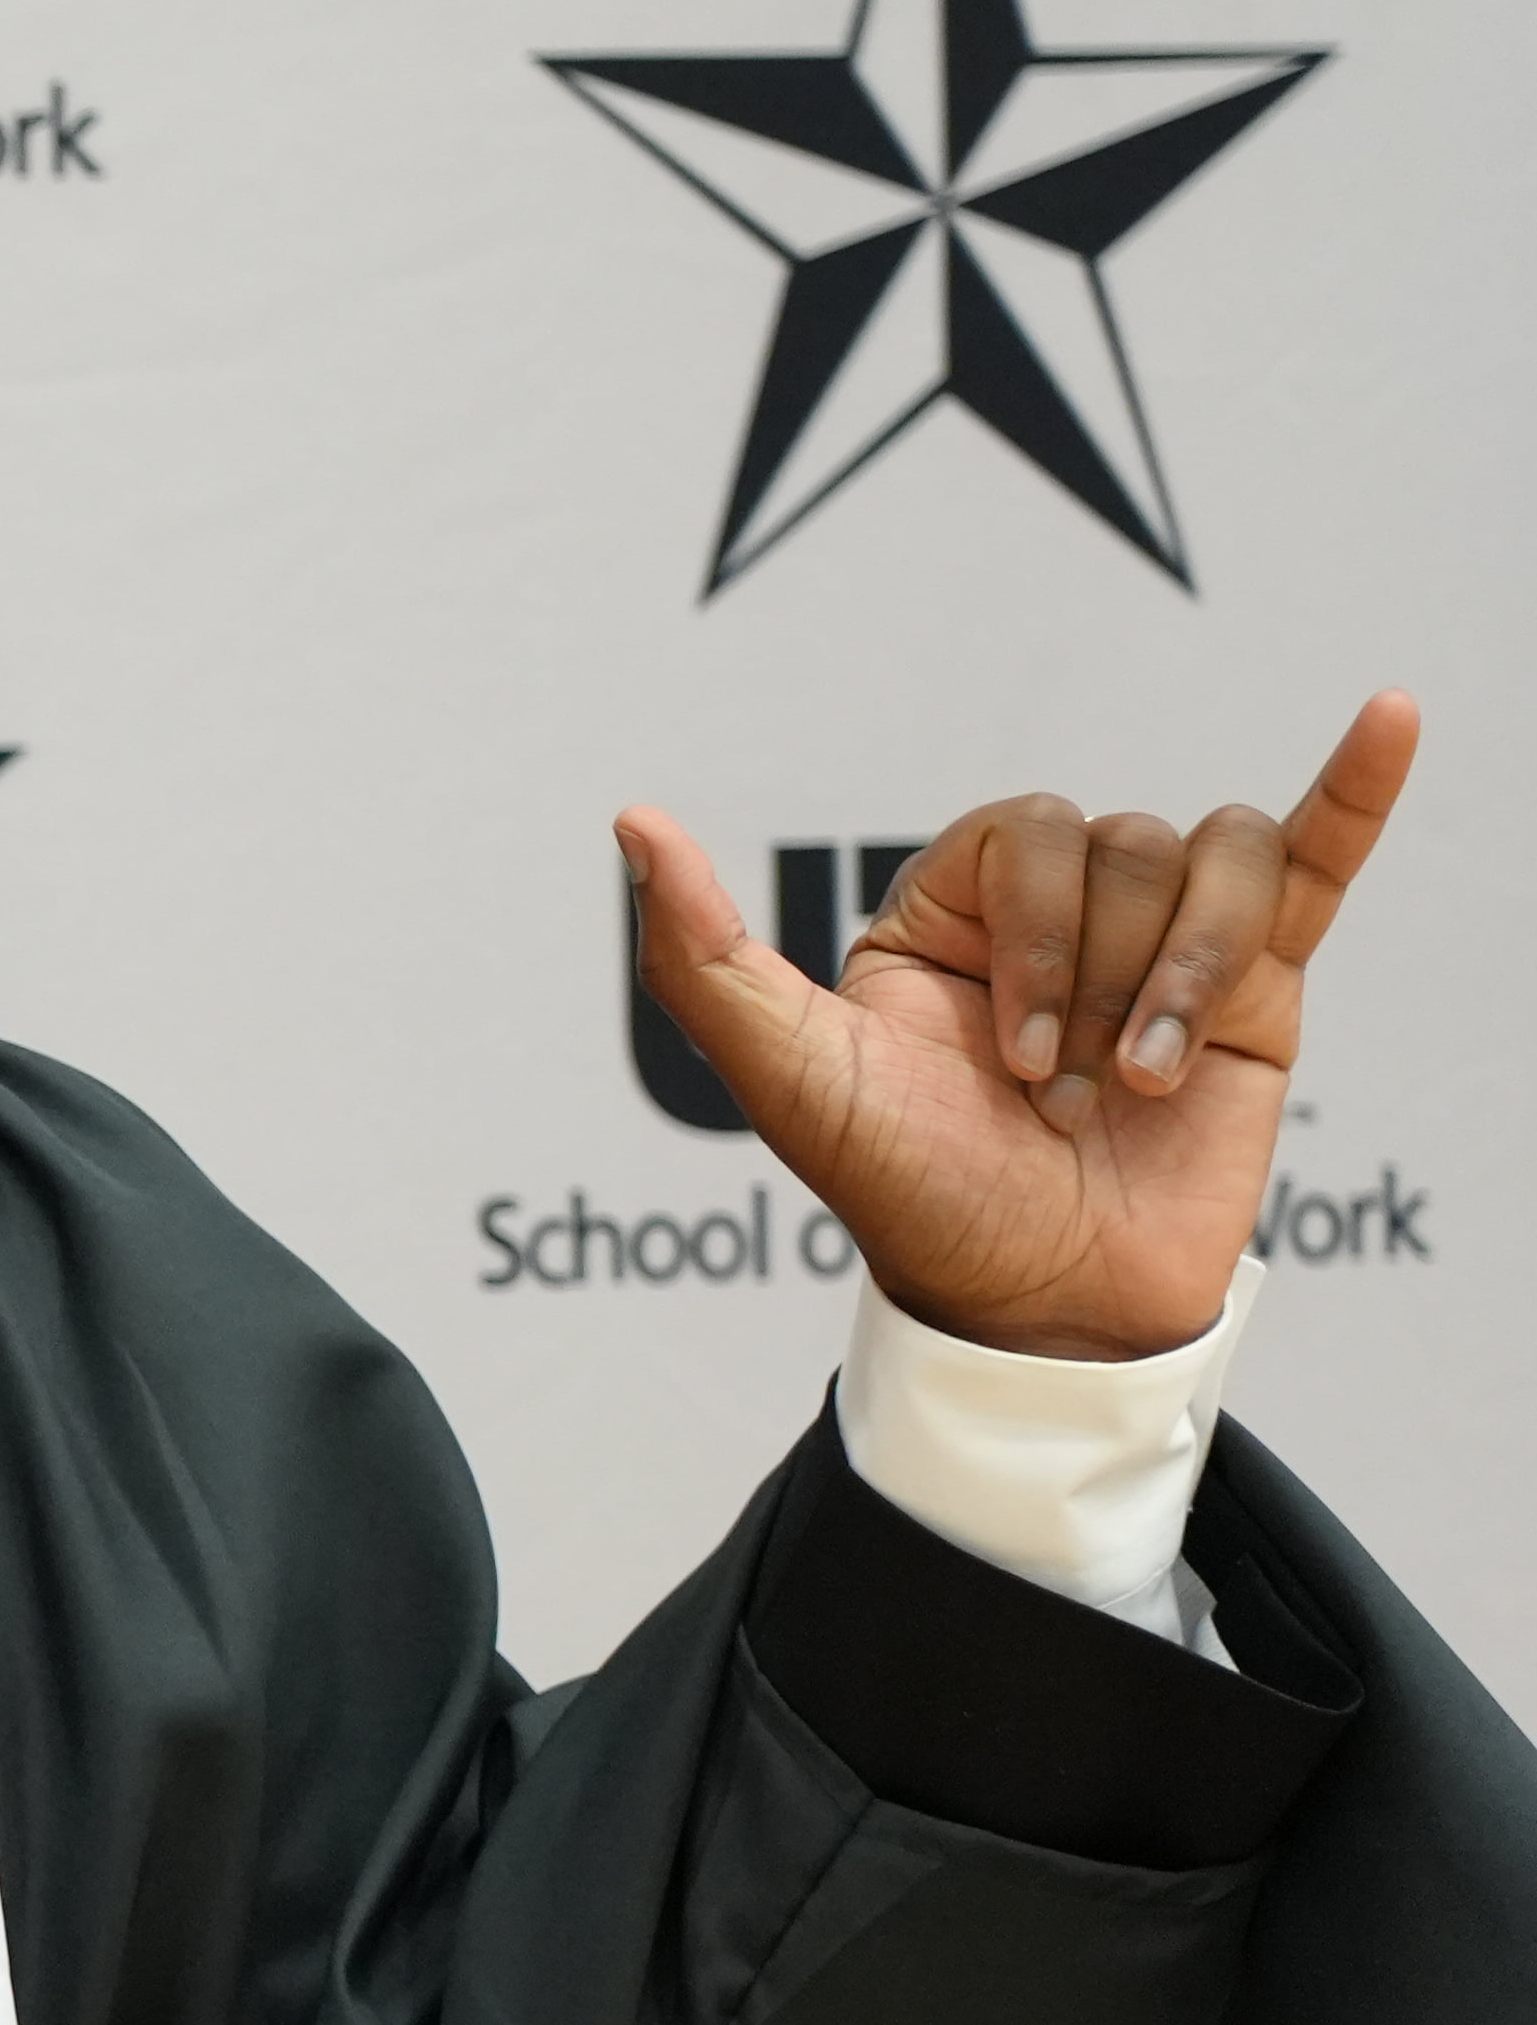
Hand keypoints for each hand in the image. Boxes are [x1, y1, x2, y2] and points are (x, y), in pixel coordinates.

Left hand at [621, 694, 1416, 1365]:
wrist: (1038, 1305)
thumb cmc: (912, 1194)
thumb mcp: (788, 1078)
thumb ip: (702, 954)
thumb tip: (630, 817)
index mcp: (953, 909)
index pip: (1023, 831)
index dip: (1036, 935)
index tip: (1013, 1061)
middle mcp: (1062, 910)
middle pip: (1125, 846)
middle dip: (1100, 979)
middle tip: (1067, 1094)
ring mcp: (1167, 942)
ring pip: (1215, 861)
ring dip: (1185, 980)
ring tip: (1146, 1086)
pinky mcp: (1260, 991)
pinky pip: (1315, 861)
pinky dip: (1361, 790)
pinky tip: (1394, 719)